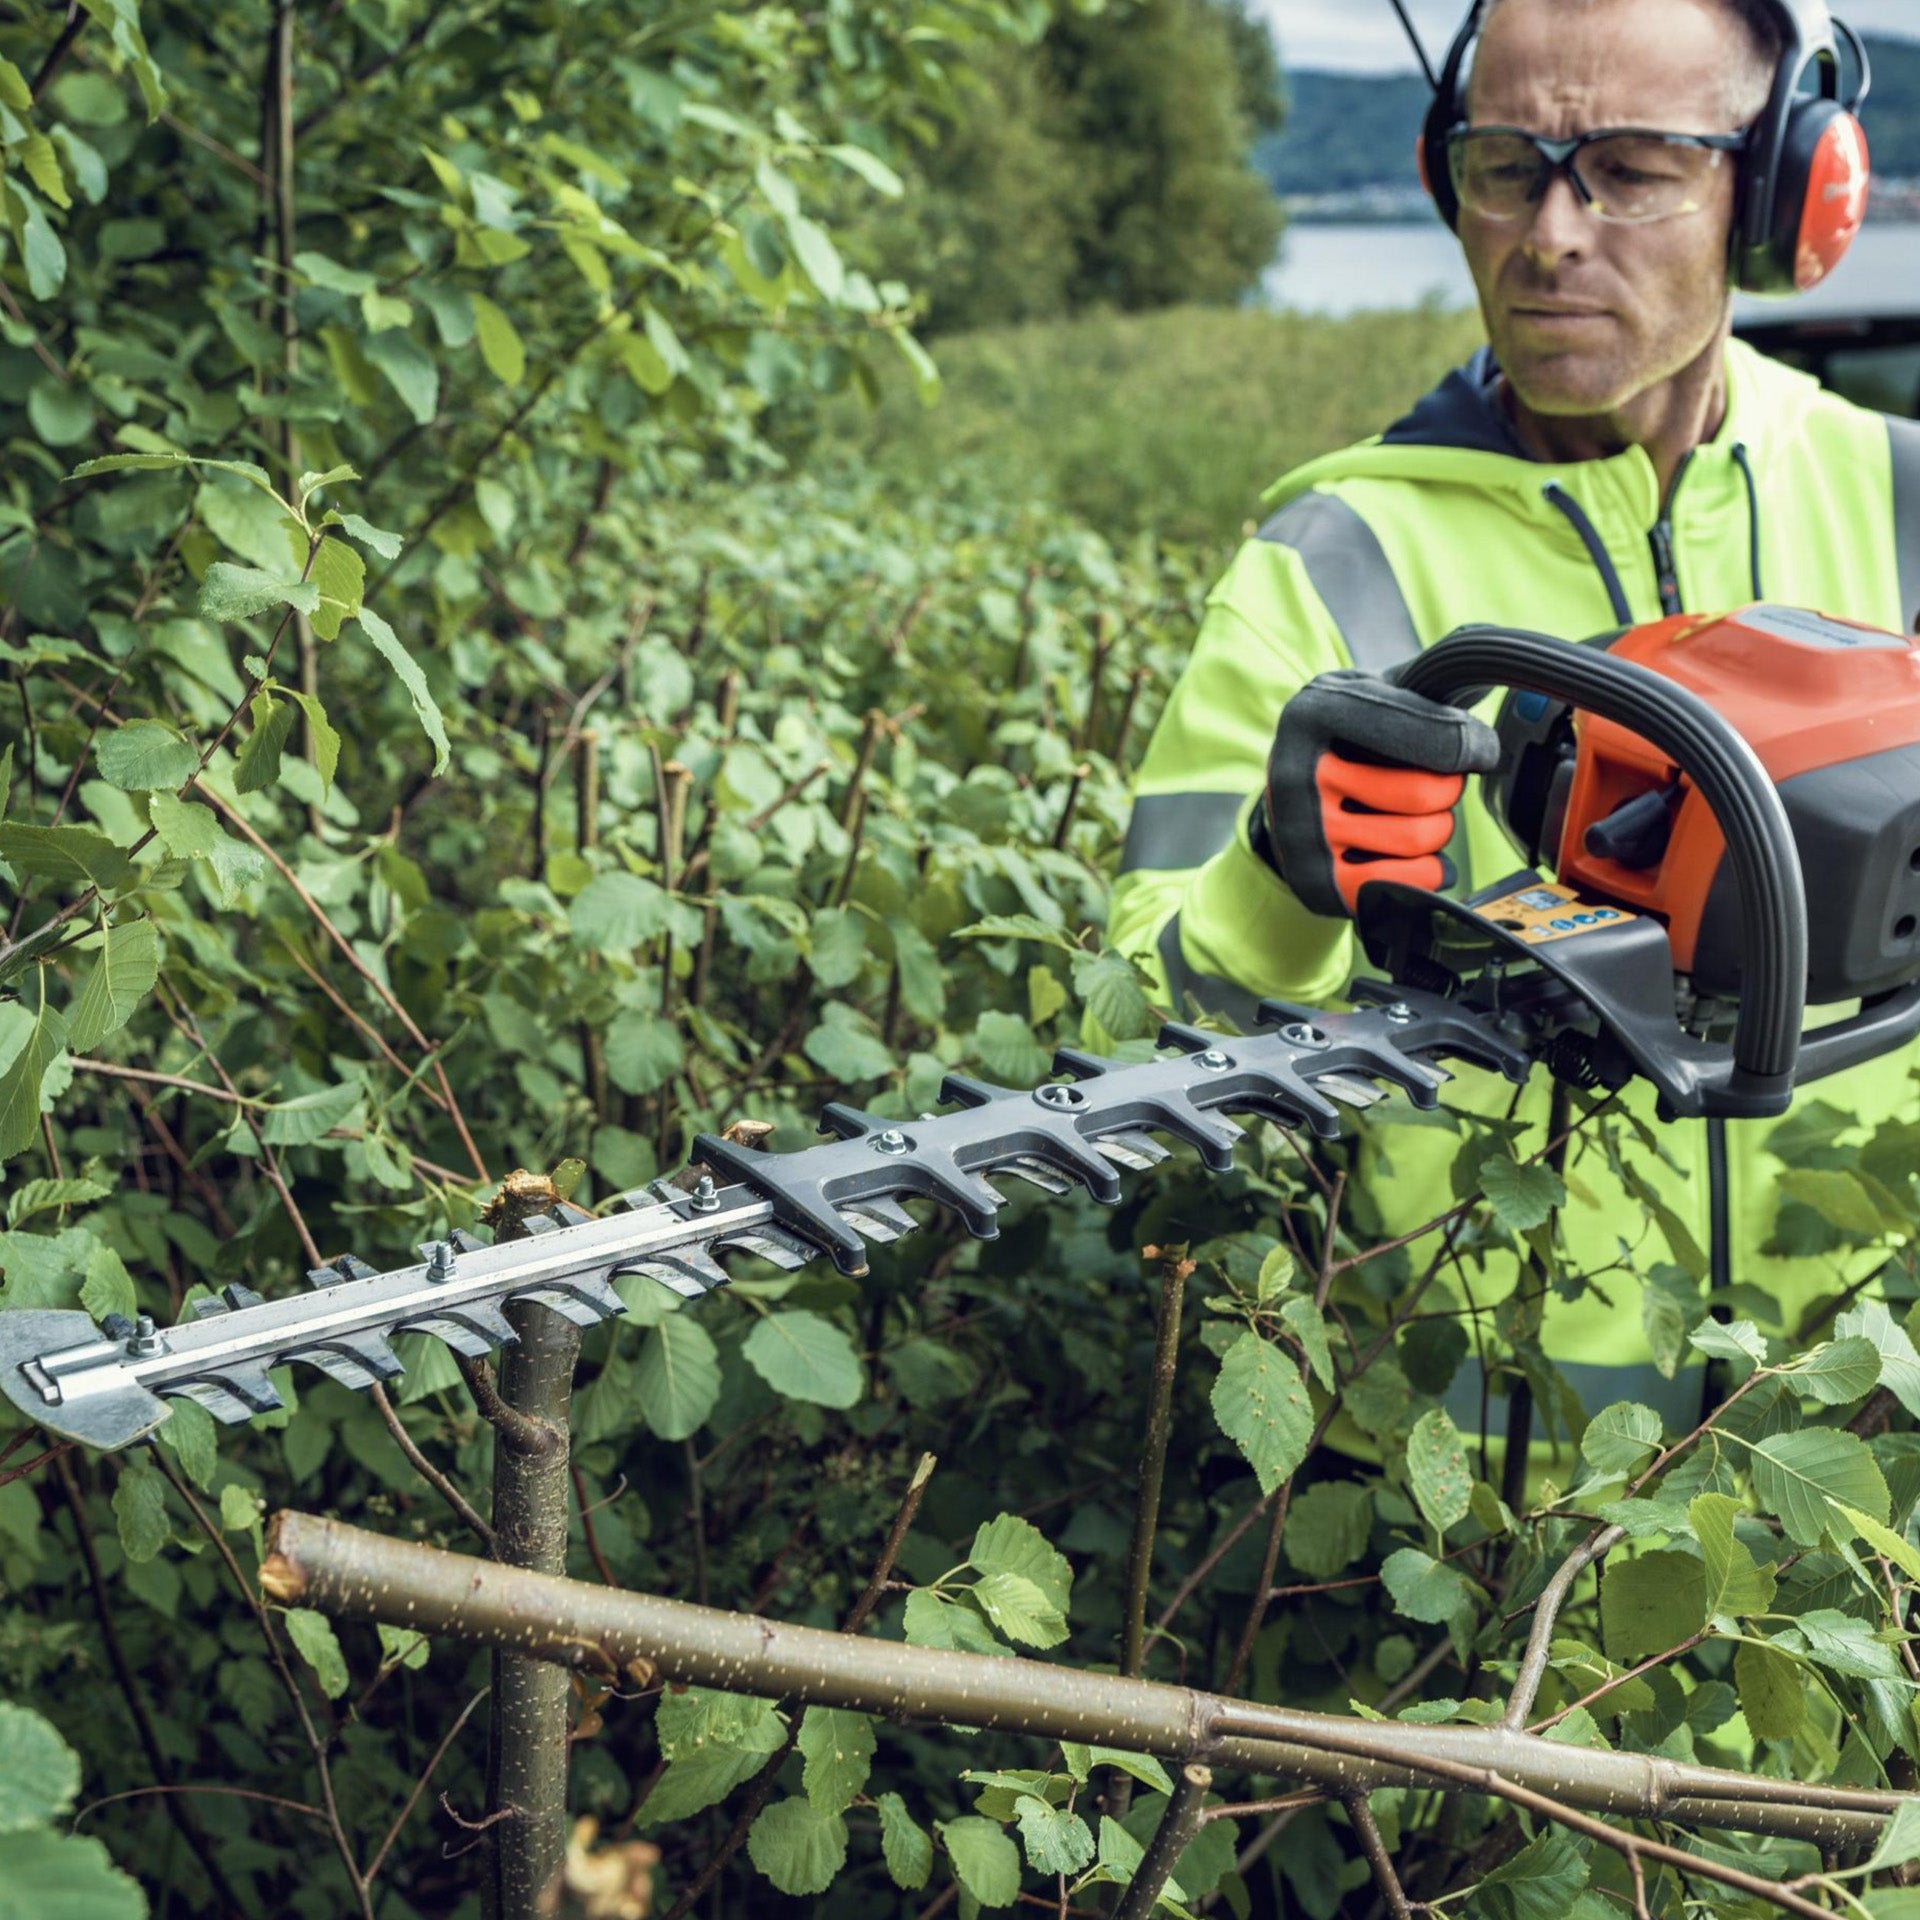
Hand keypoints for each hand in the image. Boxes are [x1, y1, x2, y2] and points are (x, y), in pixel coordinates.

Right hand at [1259, 670, 1500, 918]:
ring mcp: (1302, 832)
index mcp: (1316, 712)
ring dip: (1437, 831)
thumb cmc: (1343, 742)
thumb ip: (1419, 686)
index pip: (1428, 733)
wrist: (1285, 806)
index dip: (1471, 744)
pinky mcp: (1316, 882)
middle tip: (1439, 787)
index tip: (1480, 751)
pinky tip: (1418, 859)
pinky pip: (1405, 882)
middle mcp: (1297, 771)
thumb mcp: (1365, 693)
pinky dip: (1429, 872)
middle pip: (1424, 793)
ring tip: (1420, 819)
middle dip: (1448, 792)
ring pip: (1417, 839)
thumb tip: (1489, 674)